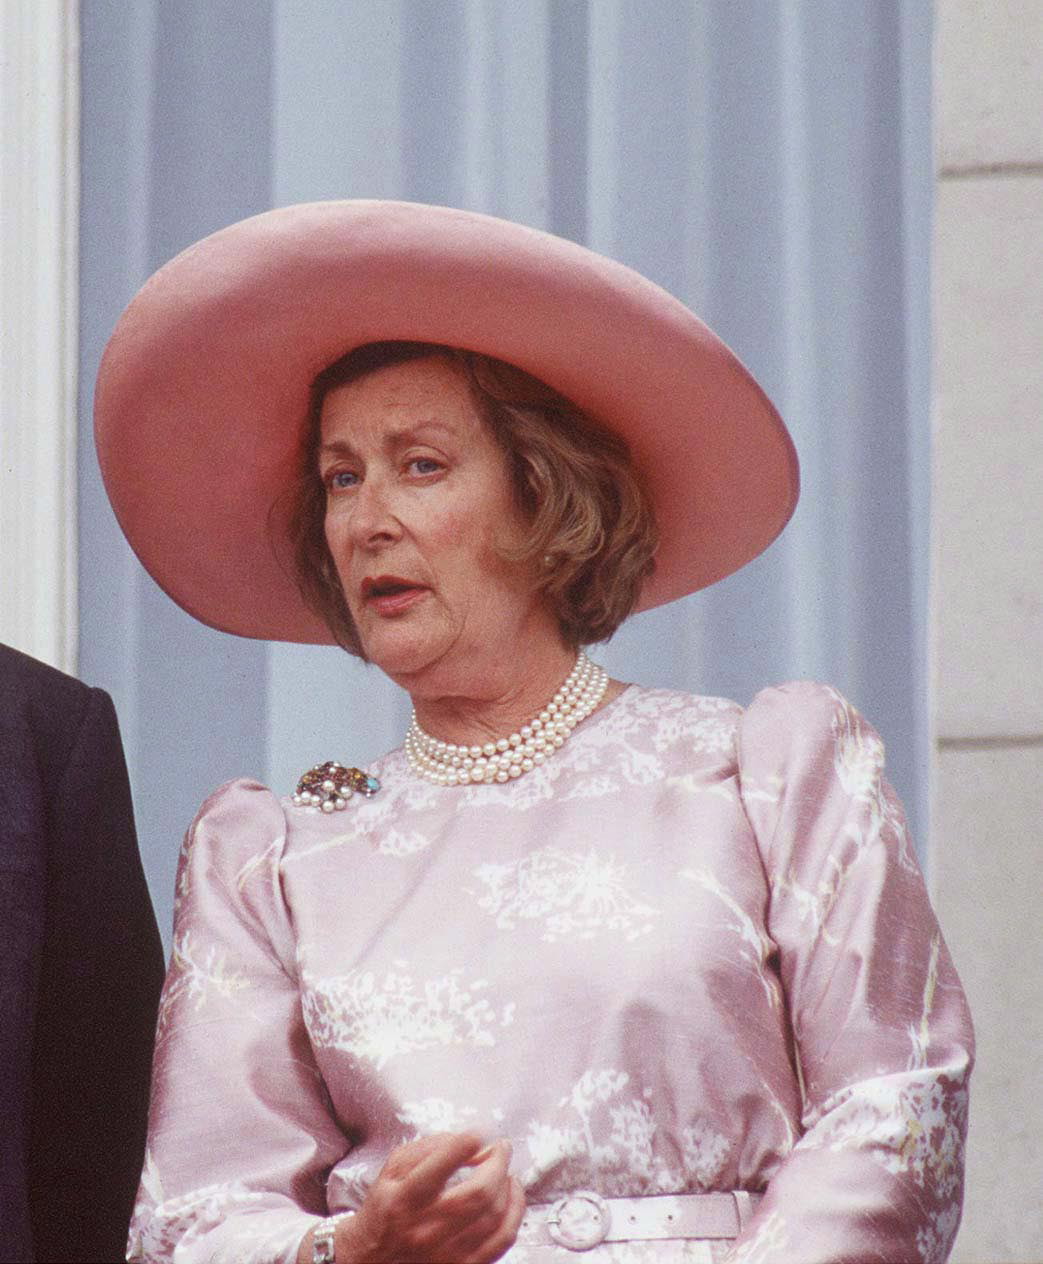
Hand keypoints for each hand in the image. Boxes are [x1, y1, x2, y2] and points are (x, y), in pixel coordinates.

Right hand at [320, 1132, 525, 1262]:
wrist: (373, 1257)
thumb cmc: (387, 1206)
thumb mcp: (394, 1168)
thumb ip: (430, 1148)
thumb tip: (470, 1141)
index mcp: (404, 1200)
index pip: (438, 1170)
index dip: (465, 1146)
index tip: (480, 1133)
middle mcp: (425, 1230)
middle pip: (477, 1194)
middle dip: (497, 1163)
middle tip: (501, 1147)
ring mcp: (446, 1253)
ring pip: (493, 1216)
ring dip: (507, 1184)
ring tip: (505, 1168)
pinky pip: (502, 1240)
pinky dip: (515, 1211)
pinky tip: (512, 1192)